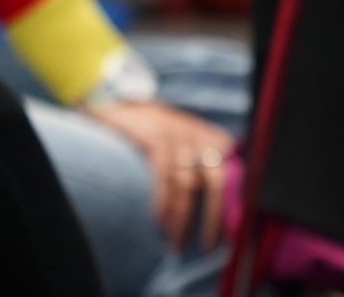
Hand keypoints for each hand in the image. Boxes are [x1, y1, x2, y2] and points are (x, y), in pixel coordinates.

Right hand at [87, 101, 233, 250]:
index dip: (227, 208)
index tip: (224, 236)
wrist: (114, 96)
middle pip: (215, 182)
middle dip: (212, 219)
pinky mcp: (156, 138)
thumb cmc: (148, 125)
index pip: (228, 177)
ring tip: (175, 242)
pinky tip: (159, 221)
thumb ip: (200, 158)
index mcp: (209, 138)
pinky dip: (163, 203)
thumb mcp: (181, 136)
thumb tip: (216, 198)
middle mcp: (198, 136)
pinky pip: (164, 178)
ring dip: (182, 218)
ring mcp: (177, 135)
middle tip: (205, 246)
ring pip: (188, 185)